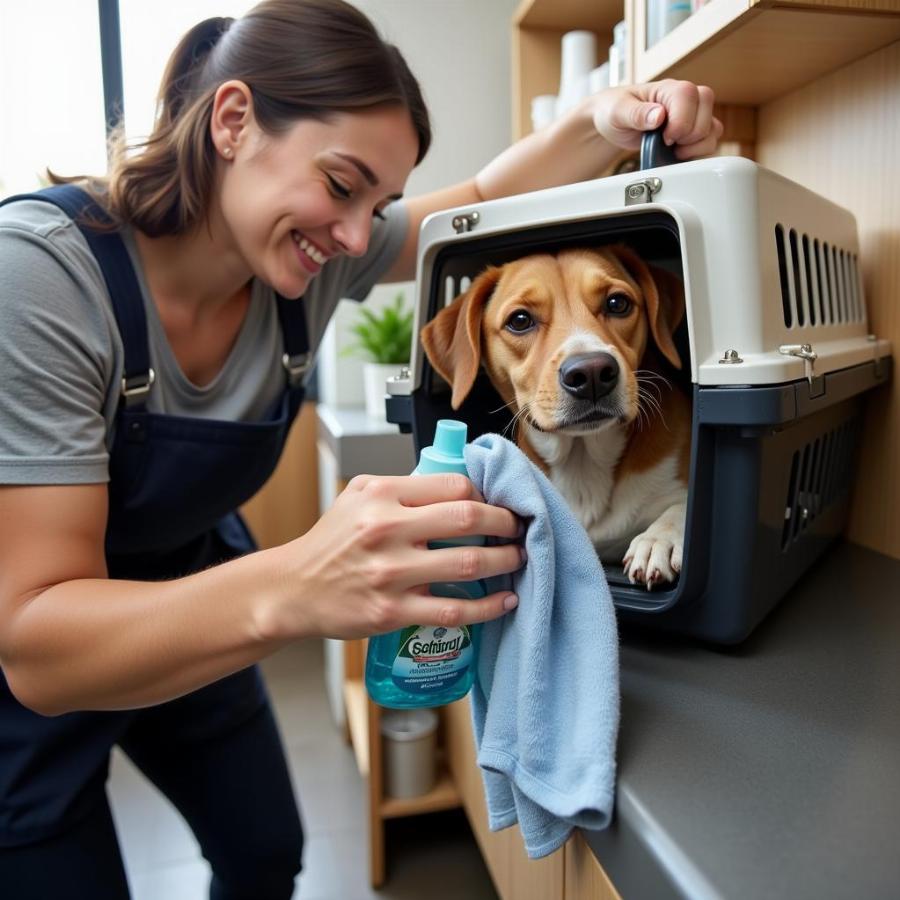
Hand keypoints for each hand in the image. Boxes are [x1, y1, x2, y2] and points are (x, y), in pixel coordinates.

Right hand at [269, 473, 522, 640]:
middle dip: (505, 523)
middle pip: (468, 517)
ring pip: (468, 564)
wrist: (294, 589)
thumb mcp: (357, 496)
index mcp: (381, 495)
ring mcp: (391, 574)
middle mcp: (387, 530)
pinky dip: (488, 607)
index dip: (484, 494)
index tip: (494, 504)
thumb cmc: (330, 542)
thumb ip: (402, 487)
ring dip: (505, 561)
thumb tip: (455, 487)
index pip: (453, 484)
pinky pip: (453, 611)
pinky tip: (506, 600)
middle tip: (519, 528)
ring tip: (519, 559)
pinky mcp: (393, 612)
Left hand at [588, 80, 722, 159]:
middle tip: (666, 142)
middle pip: (706, 115)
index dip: (679, 123)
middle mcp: (686, 99)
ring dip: (695, 146)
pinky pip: (709, 141)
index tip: (663, 137)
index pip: (690, 98)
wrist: (612, 122)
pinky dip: (698, 152)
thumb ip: (637, 113)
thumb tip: (659, 115)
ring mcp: (692, 115)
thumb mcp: (617, 111)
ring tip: (672, 149)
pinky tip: (678, 154)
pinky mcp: (692, 131)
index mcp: (668, 89)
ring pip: (713, 130)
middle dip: (687, 137)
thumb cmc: (614, 111)